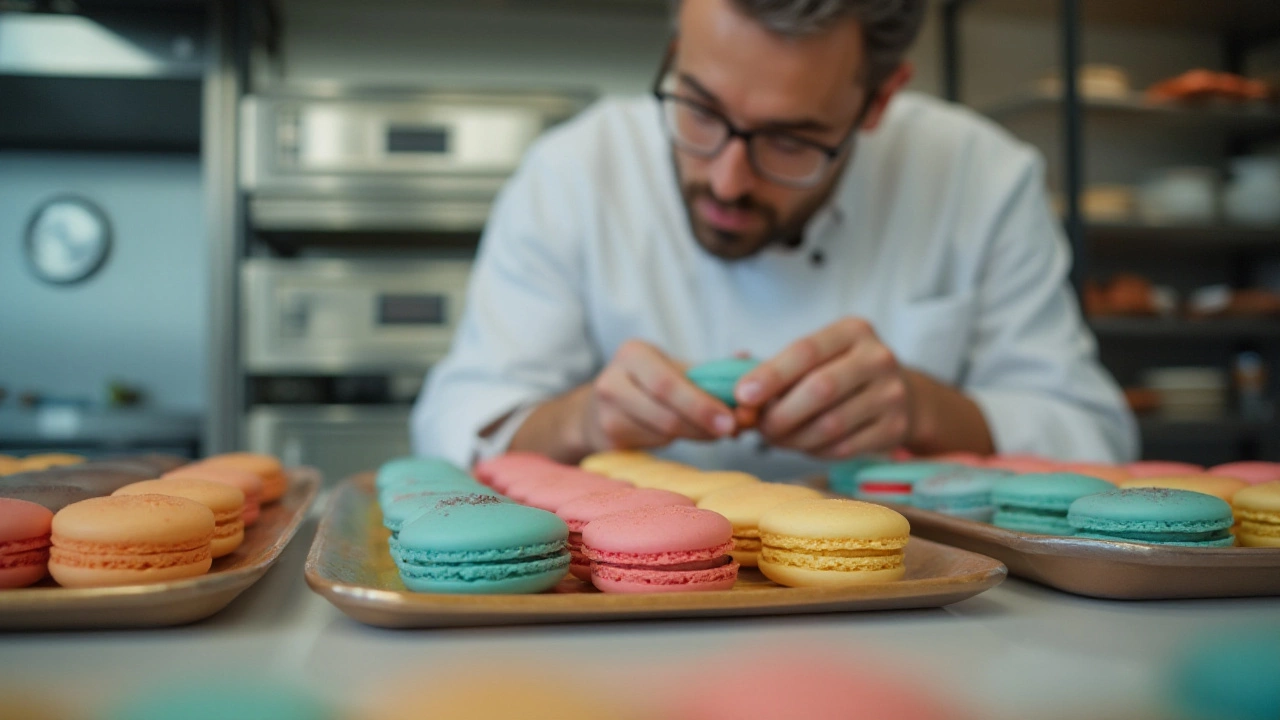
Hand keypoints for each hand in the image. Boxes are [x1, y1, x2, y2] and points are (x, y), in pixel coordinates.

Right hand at [579, 340, 737, 451]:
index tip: (731, 419)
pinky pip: (653, 445)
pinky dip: (679, 443)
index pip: (667, 383)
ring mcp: (606, 412)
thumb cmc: (648, 385)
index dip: (700, 404)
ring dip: (695, 435)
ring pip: (661, 432)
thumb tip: (747, 360)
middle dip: (702, 424)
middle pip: (664, 411)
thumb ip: (711, 369)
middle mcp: (612, 380)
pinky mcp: (608, 439)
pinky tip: (691, 436)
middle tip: (731, 431)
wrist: (597, 409)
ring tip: (716, 432)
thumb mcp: (674, 368)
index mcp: (633, 354)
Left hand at [736, 318, 911, 458]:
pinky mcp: (895, 428)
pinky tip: (803, 445)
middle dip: (781, 413)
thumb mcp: (816, 357)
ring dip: (793, 437)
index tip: (743, 395)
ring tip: (775, 438)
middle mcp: (877, 358)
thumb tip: (732, 387)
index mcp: (853, 331)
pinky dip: (815, 450)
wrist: (898, 394)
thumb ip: (774, 368)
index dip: (771, 375)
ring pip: (831, 424)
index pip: (806, 351)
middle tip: (758, 426)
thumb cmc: (838, 372)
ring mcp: (891, 394)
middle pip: (820, 389)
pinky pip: (844, 447)